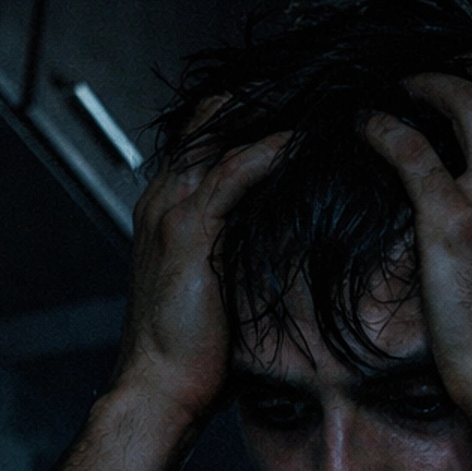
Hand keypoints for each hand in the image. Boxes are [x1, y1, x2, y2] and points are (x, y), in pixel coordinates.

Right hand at [117, 108, 287, 426]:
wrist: (159, 386)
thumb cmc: (190, 351)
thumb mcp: (214, 289)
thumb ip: (235, 254)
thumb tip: (280, 245)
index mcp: (164, 210)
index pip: (201, 140)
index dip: (241, 116)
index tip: (290, 104)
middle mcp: (162, 200)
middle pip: (206, 123)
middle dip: (255, 98)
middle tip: (309, 85)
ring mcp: (172, 212)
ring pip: (217, 137)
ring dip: (265, 113)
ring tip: (312, 98)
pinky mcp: (190, 232)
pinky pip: (231, 174)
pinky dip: (265, 151)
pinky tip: (297, 139)